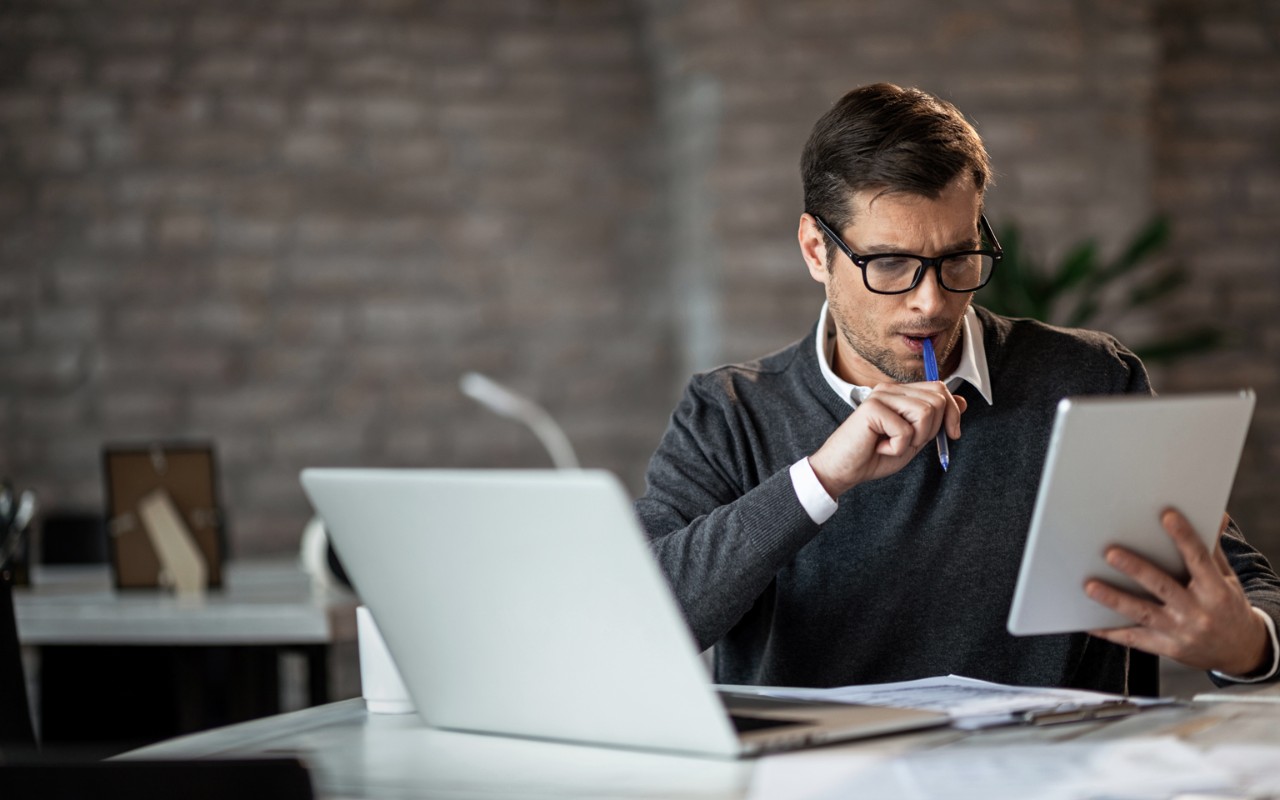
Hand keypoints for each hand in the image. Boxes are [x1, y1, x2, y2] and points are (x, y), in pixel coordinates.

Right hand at [808, 381, 965, 497]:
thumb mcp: (914, 438)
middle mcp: (890, 389)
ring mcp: (880, 397)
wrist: (843, 470)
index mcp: (900, 393)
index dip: (952, 412)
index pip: (939, 388)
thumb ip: (935, 420)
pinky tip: (880, 448)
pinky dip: (897, 448)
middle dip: (933, 428)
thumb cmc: (874, 456)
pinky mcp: (872, 409)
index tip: (952, 435)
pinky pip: (905, 430)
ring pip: (926, 412)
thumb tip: (962, 402)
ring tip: (893, 444)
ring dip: (915, 439)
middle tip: (909, 442)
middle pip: (937, 398)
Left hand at [1085, 509, 1270, 675]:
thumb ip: (1213, 550)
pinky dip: (1110, 632)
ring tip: (1090, 586)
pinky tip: (1089, 624)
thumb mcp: (1228, 579)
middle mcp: (1198, 612)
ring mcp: (1181, 631)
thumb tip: (1217, 514)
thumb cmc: (1229, 607)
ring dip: (1115, 599)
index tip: (1167, 515)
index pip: (1198, 559)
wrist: (1244, 652)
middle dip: (1136, 569)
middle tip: (1110, 552)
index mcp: (1216, 591)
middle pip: (1162, 586)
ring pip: (1142, 613)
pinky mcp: (1167, 647)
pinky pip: (1133, 639)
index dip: (1184, 537)